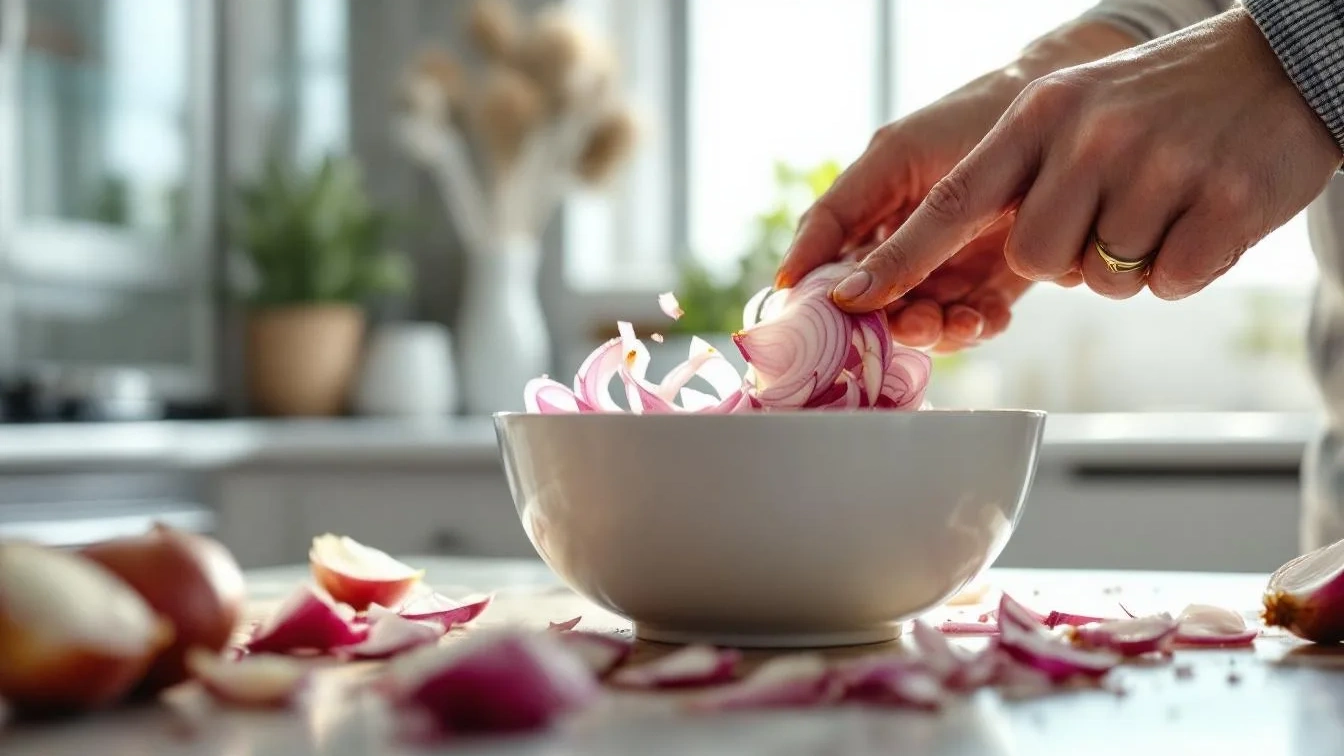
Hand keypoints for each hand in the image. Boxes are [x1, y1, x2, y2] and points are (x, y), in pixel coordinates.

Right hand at [779, 22, 1134, 348]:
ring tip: (962, 321)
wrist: (1061, 115)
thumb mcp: (902, 157)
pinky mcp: (989, 281)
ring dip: (937, 330)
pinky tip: (991, 316)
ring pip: (921, 319)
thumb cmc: (974, 117)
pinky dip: (977, 326)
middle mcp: (900, 241)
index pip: (825, 255)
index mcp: (870, 206)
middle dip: (891, 319)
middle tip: (915, 321)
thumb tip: (816, 284)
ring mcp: (944, 264)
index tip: (812, 314)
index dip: (812, 287)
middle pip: (874, 300)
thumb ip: (852, 213)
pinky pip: (969, 320)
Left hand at [831, 8, 1342, 313]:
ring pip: (1105, 278)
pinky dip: (1187, 264)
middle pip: (1036, 259)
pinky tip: (1206, 212)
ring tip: (1164, 200)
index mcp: (1042, 114)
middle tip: (1111, 214)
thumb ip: (1012, 174)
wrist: (1281, 67)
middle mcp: (1091, 136)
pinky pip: (1172, 281)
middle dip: (1068, 258)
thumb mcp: (1071, 112)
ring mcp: (1160, 166)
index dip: (900, 256)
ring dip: (1129, 260)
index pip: (952, 201)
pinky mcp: (1226, 203)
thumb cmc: (1158, 104)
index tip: (852, 295)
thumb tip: (950, 259)